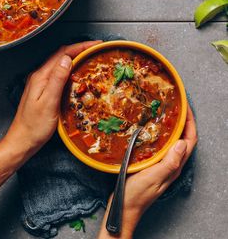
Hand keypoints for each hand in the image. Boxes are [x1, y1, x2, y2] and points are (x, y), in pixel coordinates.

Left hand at [4, 41, 100, 159]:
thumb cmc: (34, 127)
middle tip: (96, 49)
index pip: (62, 54)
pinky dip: (71, 69)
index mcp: (41, 76)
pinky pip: (59, 74)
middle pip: (61, 56)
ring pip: (61, 64)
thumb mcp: (48, 102)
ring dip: (76, 58)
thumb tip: (67, 59)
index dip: (80, 47)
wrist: (22, 141)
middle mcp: (40, 76)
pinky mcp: (44, 90)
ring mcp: (41, 83)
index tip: (95, 45)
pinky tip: (78, 74)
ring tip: (90, 57)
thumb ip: (57, 79)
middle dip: (80, 49)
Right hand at [98, 104, 196, 238]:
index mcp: (175, 166)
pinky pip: (161, 145)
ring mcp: (162, 164)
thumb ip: (169, 162)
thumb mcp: (154, 176)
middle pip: (183, 139)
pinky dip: (160, 134)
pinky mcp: (152, 164)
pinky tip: (151, 128)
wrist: (123, 208)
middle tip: (175, 105)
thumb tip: (182, 143)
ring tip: (164, 111)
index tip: (185, 107)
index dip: (190, 122)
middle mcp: (171, 164)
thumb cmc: (137, 194)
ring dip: (172, 126)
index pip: (189, 140)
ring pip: (172, 141)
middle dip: (182, 121)